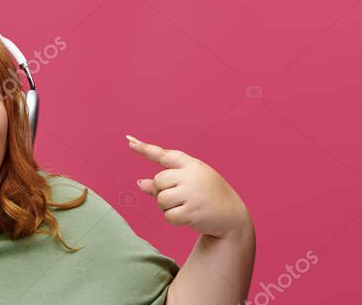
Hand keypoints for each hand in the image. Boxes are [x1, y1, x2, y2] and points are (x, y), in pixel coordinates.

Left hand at [126, 135, 250, 238]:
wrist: (232, 217)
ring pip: (160, 200)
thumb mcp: (189, 184)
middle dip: (162, 192)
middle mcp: (191, 175)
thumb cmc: (207, 196)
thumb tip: (139, 183)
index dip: (145, 149)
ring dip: (167, 208)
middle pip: (158, 182)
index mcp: (191, 165)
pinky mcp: (192, 211)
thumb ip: (165, 183)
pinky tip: (188, 217)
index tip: (129, 142)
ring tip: (185, 206)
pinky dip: (174, 219)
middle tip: (180, 198)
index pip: (165, 155)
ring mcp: (192, 193)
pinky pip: (168, 216)